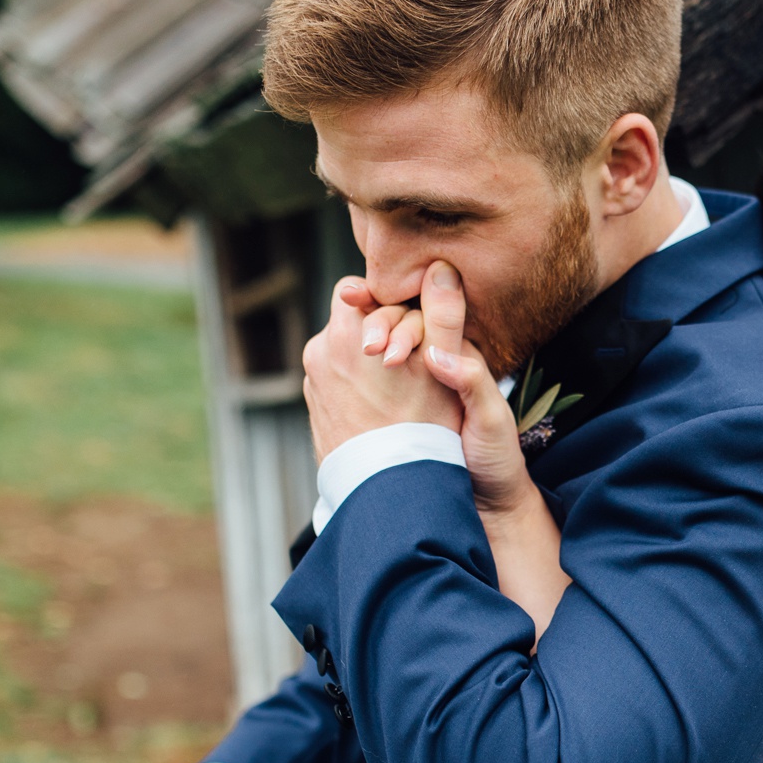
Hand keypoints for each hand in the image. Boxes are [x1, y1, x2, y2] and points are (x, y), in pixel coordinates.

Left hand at [302, 270, 461, 458]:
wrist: (398, 494)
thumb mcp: (448, 367)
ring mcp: (314, 385)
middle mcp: (320, 353)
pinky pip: (338, 384)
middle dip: (377, 332)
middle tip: (408, 357)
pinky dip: (357, 389)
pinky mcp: (316, 411)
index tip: (408, 319)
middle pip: (350, 322)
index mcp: (347, 332)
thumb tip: (441, 268)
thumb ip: (444, 313)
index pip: (358, 290)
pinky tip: (384, 410)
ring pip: (343, 354)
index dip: (386, 301)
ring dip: (366, 362)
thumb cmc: (433, 429)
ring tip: (400, 390)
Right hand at [369, 261, 536, 518]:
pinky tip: (342, 378)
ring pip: (378, 347)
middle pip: (394, 322)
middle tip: (371, 347)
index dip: (399, 307)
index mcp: (459, 354)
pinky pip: (369, 380)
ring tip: (363, 354)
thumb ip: (471, 382)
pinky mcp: (392, 407)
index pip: (424, 312)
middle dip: (378, 323)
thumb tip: (435, 352)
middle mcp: (434, 360)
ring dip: (363, 344)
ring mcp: (410, 383)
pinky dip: (355, 375)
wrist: (485, 503)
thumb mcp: (490, 419)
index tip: (377, 310)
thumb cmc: (495, 458)